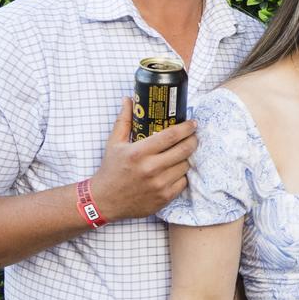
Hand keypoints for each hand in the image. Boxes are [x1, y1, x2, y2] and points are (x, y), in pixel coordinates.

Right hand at [89, 98, 197, 221]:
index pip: (171, 135)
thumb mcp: (114, 143)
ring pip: (186, 165)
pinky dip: (182, 175)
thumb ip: (124, 120)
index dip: (186, 128)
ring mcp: (159, 184)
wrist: (105, 201)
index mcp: (139, 152)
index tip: (193, 123)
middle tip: (193, 136)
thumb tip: (128, 99)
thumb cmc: (111, 170)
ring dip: (187, 158)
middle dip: (193, 140)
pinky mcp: (165, 197)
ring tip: (183, 153)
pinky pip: (184, 182)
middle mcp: (151, 168)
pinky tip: (176, 169)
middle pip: (184, 150)